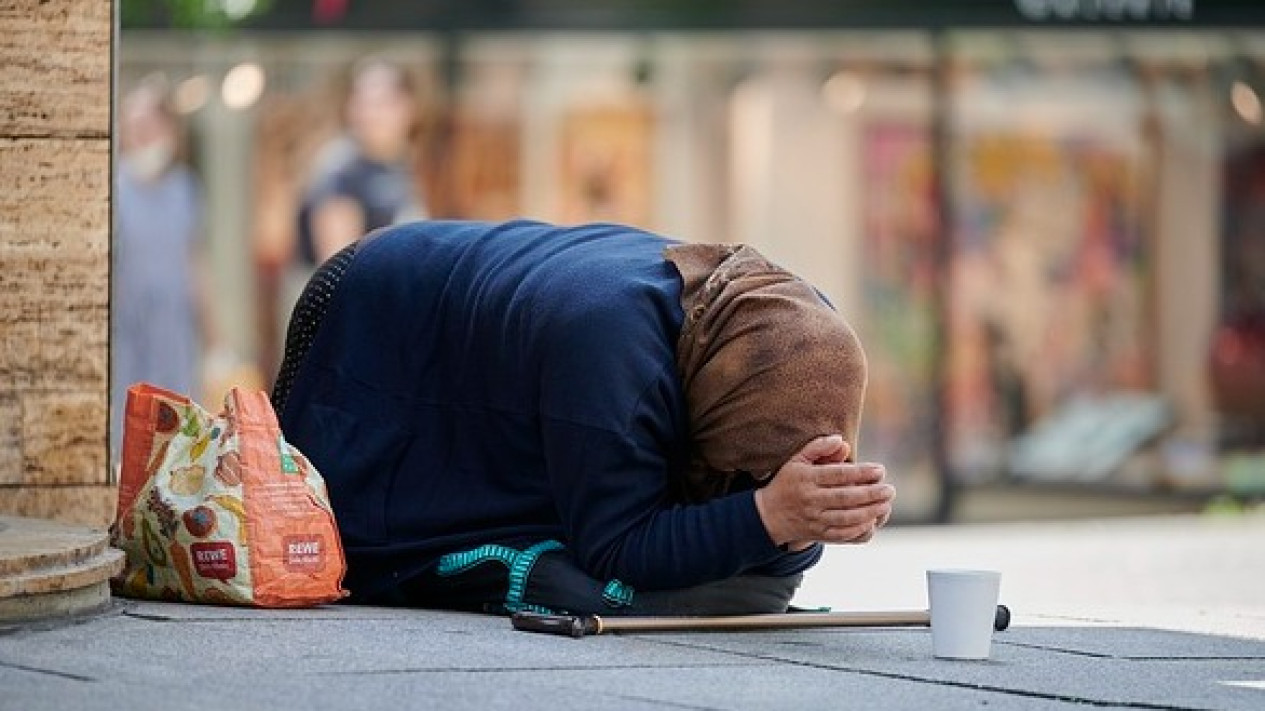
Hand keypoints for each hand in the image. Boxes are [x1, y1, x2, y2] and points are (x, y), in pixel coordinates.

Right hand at [753, 435, 893, 548]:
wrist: (768, 515)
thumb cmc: (787, 483)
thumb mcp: (796, 460)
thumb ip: (818, 447)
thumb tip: (841, 440)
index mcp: (806, 478)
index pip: (837, 475)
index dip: (860, 472)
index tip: (880, 470)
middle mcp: (810, 499)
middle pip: (845, 497)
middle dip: (871, 494)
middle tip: (890, 490)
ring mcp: (814, 518)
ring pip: (846, 517)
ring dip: (869, 512)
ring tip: (885, 504)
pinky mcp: (818, 534)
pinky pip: (841, 534)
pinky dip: (858, 529)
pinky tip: (872, 521)